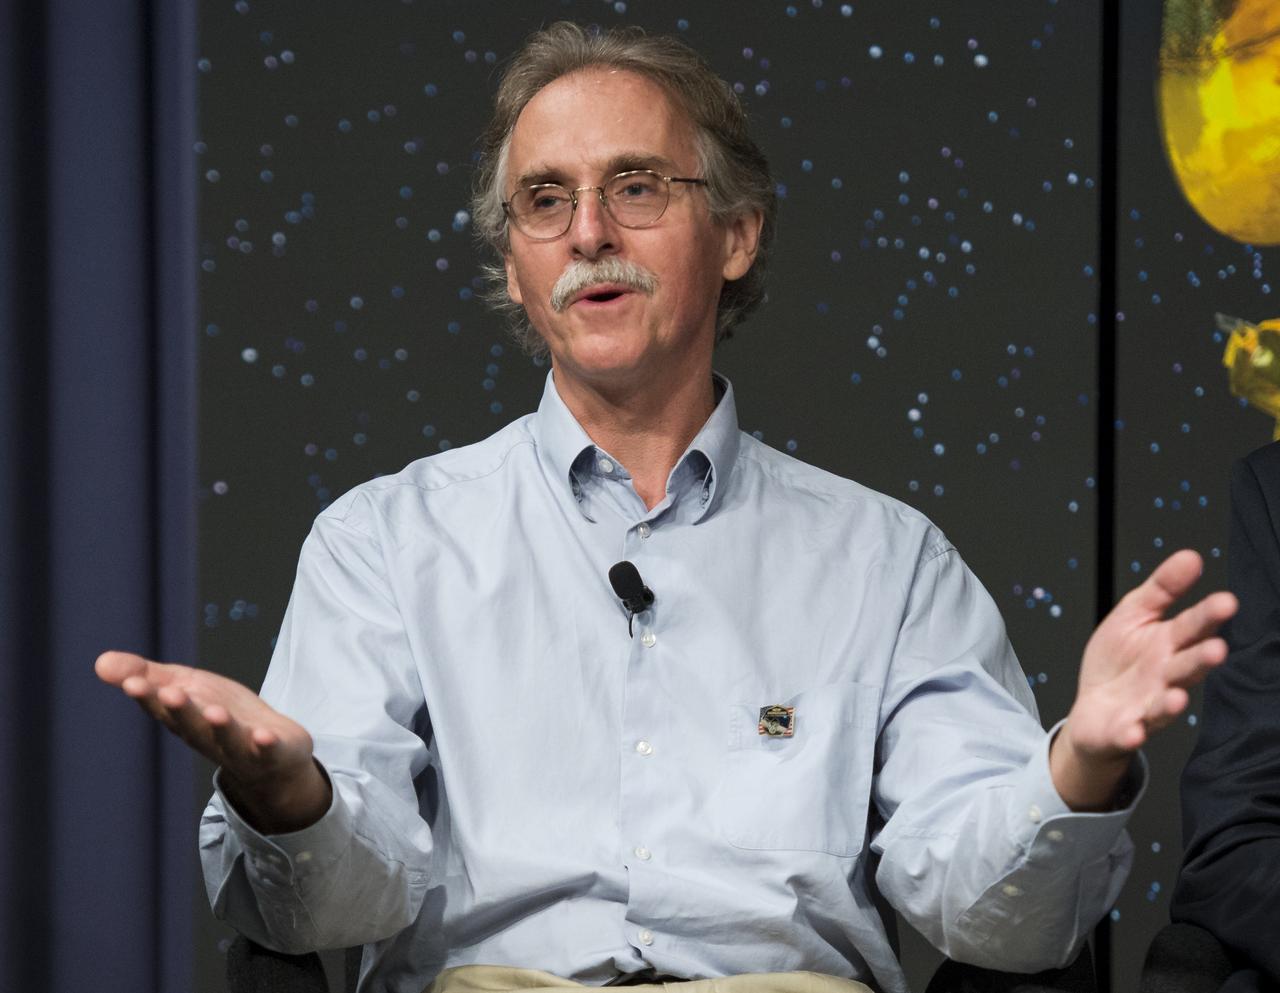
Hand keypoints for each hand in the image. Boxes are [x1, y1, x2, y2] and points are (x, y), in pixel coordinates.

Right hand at [95, 650, 330, 832]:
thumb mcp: (187, 689)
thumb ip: (149, 677)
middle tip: (167, 693)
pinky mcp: (273, 753)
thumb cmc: (222, 718)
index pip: (164, 707)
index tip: (132, 682)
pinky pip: (268, 751)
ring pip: (228, 739)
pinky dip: (264, 744)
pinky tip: (262, 735)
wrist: (273, 756)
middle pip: (192, 724)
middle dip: (180, 710)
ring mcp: (241, 748)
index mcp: (185, 719)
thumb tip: (100, 662)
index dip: (149, 696)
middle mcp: (208, 737)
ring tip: (213, 712)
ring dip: (220, 727)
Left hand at [1050, 550, 1237, 809]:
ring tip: (1177, 697)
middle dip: (1201, 659)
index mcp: (1170, 645)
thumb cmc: (1120, 660)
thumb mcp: (1134, 614)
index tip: (1227, 601)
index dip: (1209, 615)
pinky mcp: (1124, 730)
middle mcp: (1166, 677)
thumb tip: (1191, 556)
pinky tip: (1134, 730)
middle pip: (1187, 667)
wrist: (1093, 710)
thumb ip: (1162, 589)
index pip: (1193, 627)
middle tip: (1216, 649)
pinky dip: (1132, 733)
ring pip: (1165, 704)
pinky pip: (1130, 733)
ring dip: (1172, 702)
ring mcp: (1147, 706)